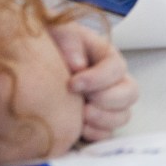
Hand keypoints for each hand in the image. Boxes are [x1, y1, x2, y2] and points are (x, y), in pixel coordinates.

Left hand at [50, 19, 137, 141]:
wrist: (34, 63)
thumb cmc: (51, 45)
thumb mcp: (59, 32)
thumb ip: (70, 41)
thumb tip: (79, 66)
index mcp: (107, 57)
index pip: (117, 68)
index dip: (98, 79)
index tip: (73, 83)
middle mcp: (113, 81)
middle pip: (130, 93)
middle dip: (108, 100)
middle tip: (83, 101)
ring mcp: (108, 103)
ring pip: (123, 116)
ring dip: (103, 118)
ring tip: (81, 115)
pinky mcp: (97, 122)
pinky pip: (108, 134)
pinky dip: (96, 133)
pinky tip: (79, 127)